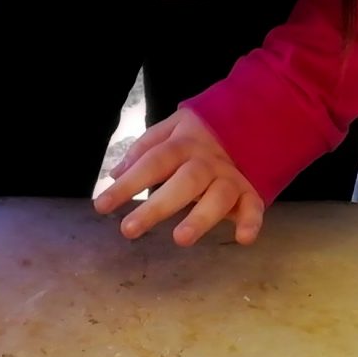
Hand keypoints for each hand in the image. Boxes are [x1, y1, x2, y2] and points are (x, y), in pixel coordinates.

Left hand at [96, 107, 264, 245]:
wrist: (255, 118)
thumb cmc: (201, 134)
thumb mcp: (172, 129)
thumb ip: (144, 149)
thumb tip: (114, 173)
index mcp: (184, 144)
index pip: (152, 162)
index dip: (128, 183)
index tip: (102, 205)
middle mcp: (207, 161)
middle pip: (183, 182)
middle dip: (156, 206)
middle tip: (128, 230)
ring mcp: (230, 176)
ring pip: (218, 196)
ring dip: (201, 218)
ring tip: (180, 238)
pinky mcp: (250, 190)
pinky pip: (253, 205)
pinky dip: (251, 221)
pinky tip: (244, 238)